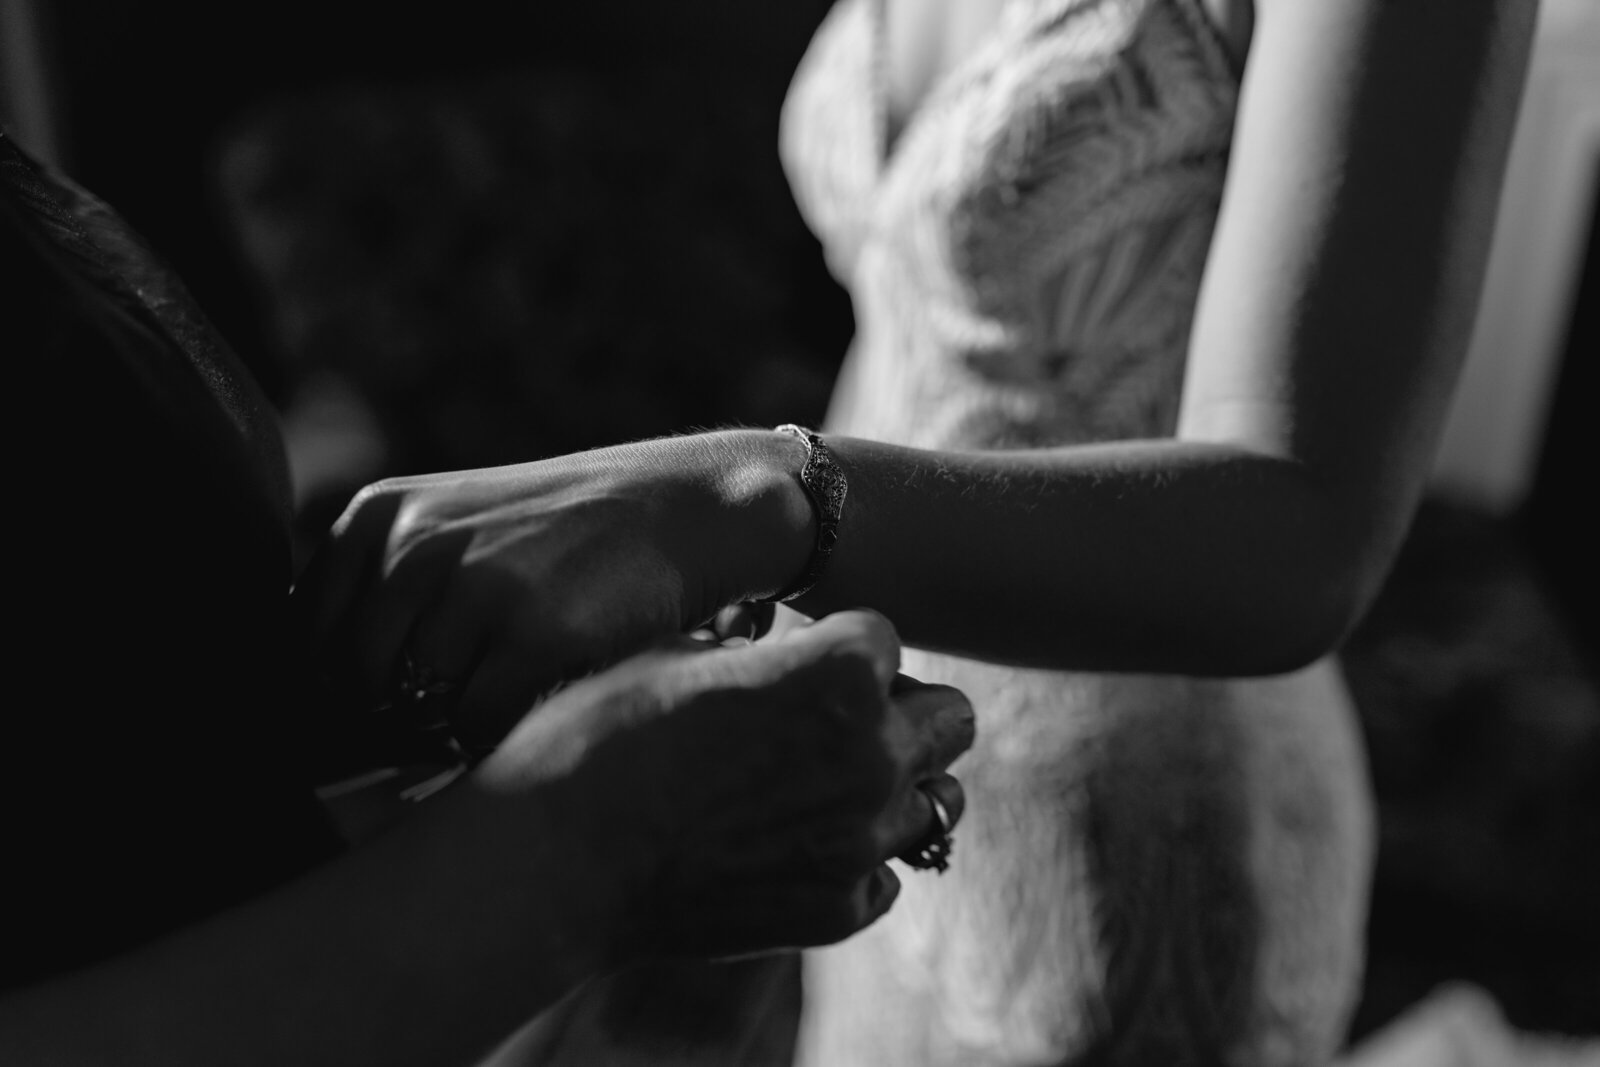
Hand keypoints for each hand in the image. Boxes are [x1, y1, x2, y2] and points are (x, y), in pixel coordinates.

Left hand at [291, 431, 811, 750]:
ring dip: (452, 727)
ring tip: (506, 686)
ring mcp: (474, 589)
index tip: (373, 709)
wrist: (679, 508)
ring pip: (417, 715)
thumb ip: (378, 599)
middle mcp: (414, 547)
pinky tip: (537, 693)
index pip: (305, 642)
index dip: (330, 695)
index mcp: (378, 517)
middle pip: (355, 688)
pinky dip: (501, 734)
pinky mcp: (534, 636)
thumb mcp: (449, 531)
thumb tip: (314, 726)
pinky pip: (479, 730)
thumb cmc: (559, 538)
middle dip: (392, 720)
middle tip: (450, 711)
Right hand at [470, 609, 974, 963]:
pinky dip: (855, 858)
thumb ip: (750, 647)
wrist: (555, 859)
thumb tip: (764, 643)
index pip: (886, 636)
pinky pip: (885, 874)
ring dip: (894, 785)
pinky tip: (795, 846)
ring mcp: (862, 841)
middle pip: (950, 717)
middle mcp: (873, 755)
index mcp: (840, 672)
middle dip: (902, 708)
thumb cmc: (599, 736)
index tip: (800, 658)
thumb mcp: (674, 653)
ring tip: (825, 786)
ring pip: (935, 801)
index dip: (838, 643)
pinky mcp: (839, 910)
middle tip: (842, 718)